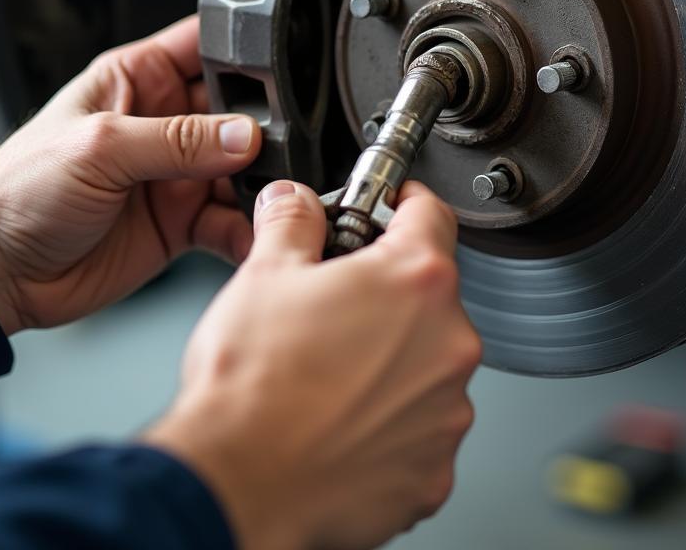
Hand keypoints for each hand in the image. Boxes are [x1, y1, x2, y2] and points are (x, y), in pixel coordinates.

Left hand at [0, 15, 260, 334]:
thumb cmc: (18, 189)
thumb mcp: (99, 147)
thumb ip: (176, 140)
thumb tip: (242, 136)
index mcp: (138, 80)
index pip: (206, 45)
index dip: (245, 50)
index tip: (283, 63)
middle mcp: (164, 122)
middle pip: (238, 110)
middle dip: (267, 125)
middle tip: (282, 143)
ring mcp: (175, 174)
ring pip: (242, 167)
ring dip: (261, 181)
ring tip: (274, 192)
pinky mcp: (180, 222)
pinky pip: (229, 220)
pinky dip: (246, 228)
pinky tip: (253, 232)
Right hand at [146, 180, 481, 549]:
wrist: (237, 485)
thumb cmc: (252, 384)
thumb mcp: (264, 271)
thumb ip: (292, 220)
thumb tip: (295, 200)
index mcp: (416, 282)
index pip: (431, 213)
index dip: (402, 202)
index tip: (388, 207)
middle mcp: (448, 345)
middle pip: (428, 295)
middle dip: (384, 291)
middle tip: (333, 301)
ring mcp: (446, 413)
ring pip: (425, 363)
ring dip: (389, 358)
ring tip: (327, 369)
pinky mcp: (431, 471)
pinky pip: (419, 428)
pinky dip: (387, 419)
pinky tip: (338, 417)